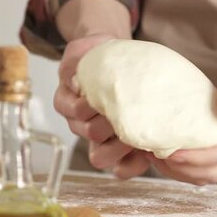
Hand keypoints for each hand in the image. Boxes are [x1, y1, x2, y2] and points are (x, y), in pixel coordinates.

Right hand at [55, 34, 151, 178]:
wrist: (126, 63)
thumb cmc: (104, 57)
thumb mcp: (85, 48)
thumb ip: (74, 60)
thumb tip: (76, 81)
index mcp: (68, 102)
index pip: (71, 110)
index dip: (87, 105)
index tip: (102, 94)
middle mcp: (81, 125)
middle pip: (88, 133)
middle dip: (108, 123)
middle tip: (127, 110)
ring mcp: (101, 140)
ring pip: (100, 157)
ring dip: (119, 147)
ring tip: (138, 133)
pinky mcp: (121, 151)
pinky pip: (122, 168)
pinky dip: (134, 163)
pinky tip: (148, 151)